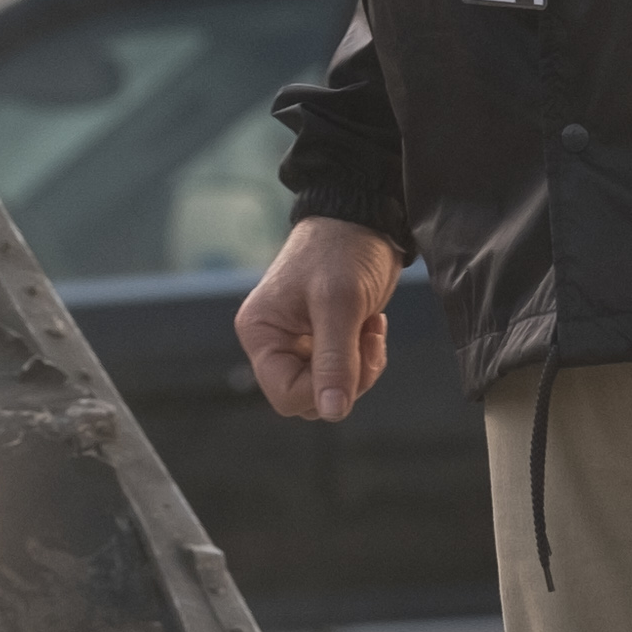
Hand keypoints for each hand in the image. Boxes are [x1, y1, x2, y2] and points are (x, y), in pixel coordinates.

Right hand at [237, 219, 403, 421]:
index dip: (322, 389)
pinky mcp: (325, 341)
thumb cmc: (342, 249)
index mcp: (261, 332)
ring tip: (368, 328)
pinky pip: (345, 373)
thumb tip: (332, 411)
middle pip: (308, 397)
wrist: (364, 219)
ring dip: (360, 367)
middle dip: (346, 377)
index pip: (284, 394)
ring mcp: (300, 344)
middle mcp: (275, 342)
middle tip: (364, 339)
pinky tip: (370, 325)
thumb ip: (334, 361)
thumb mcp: (339, 304)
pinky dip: (365, 357)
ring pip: (330, 389)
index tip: (352, 356)